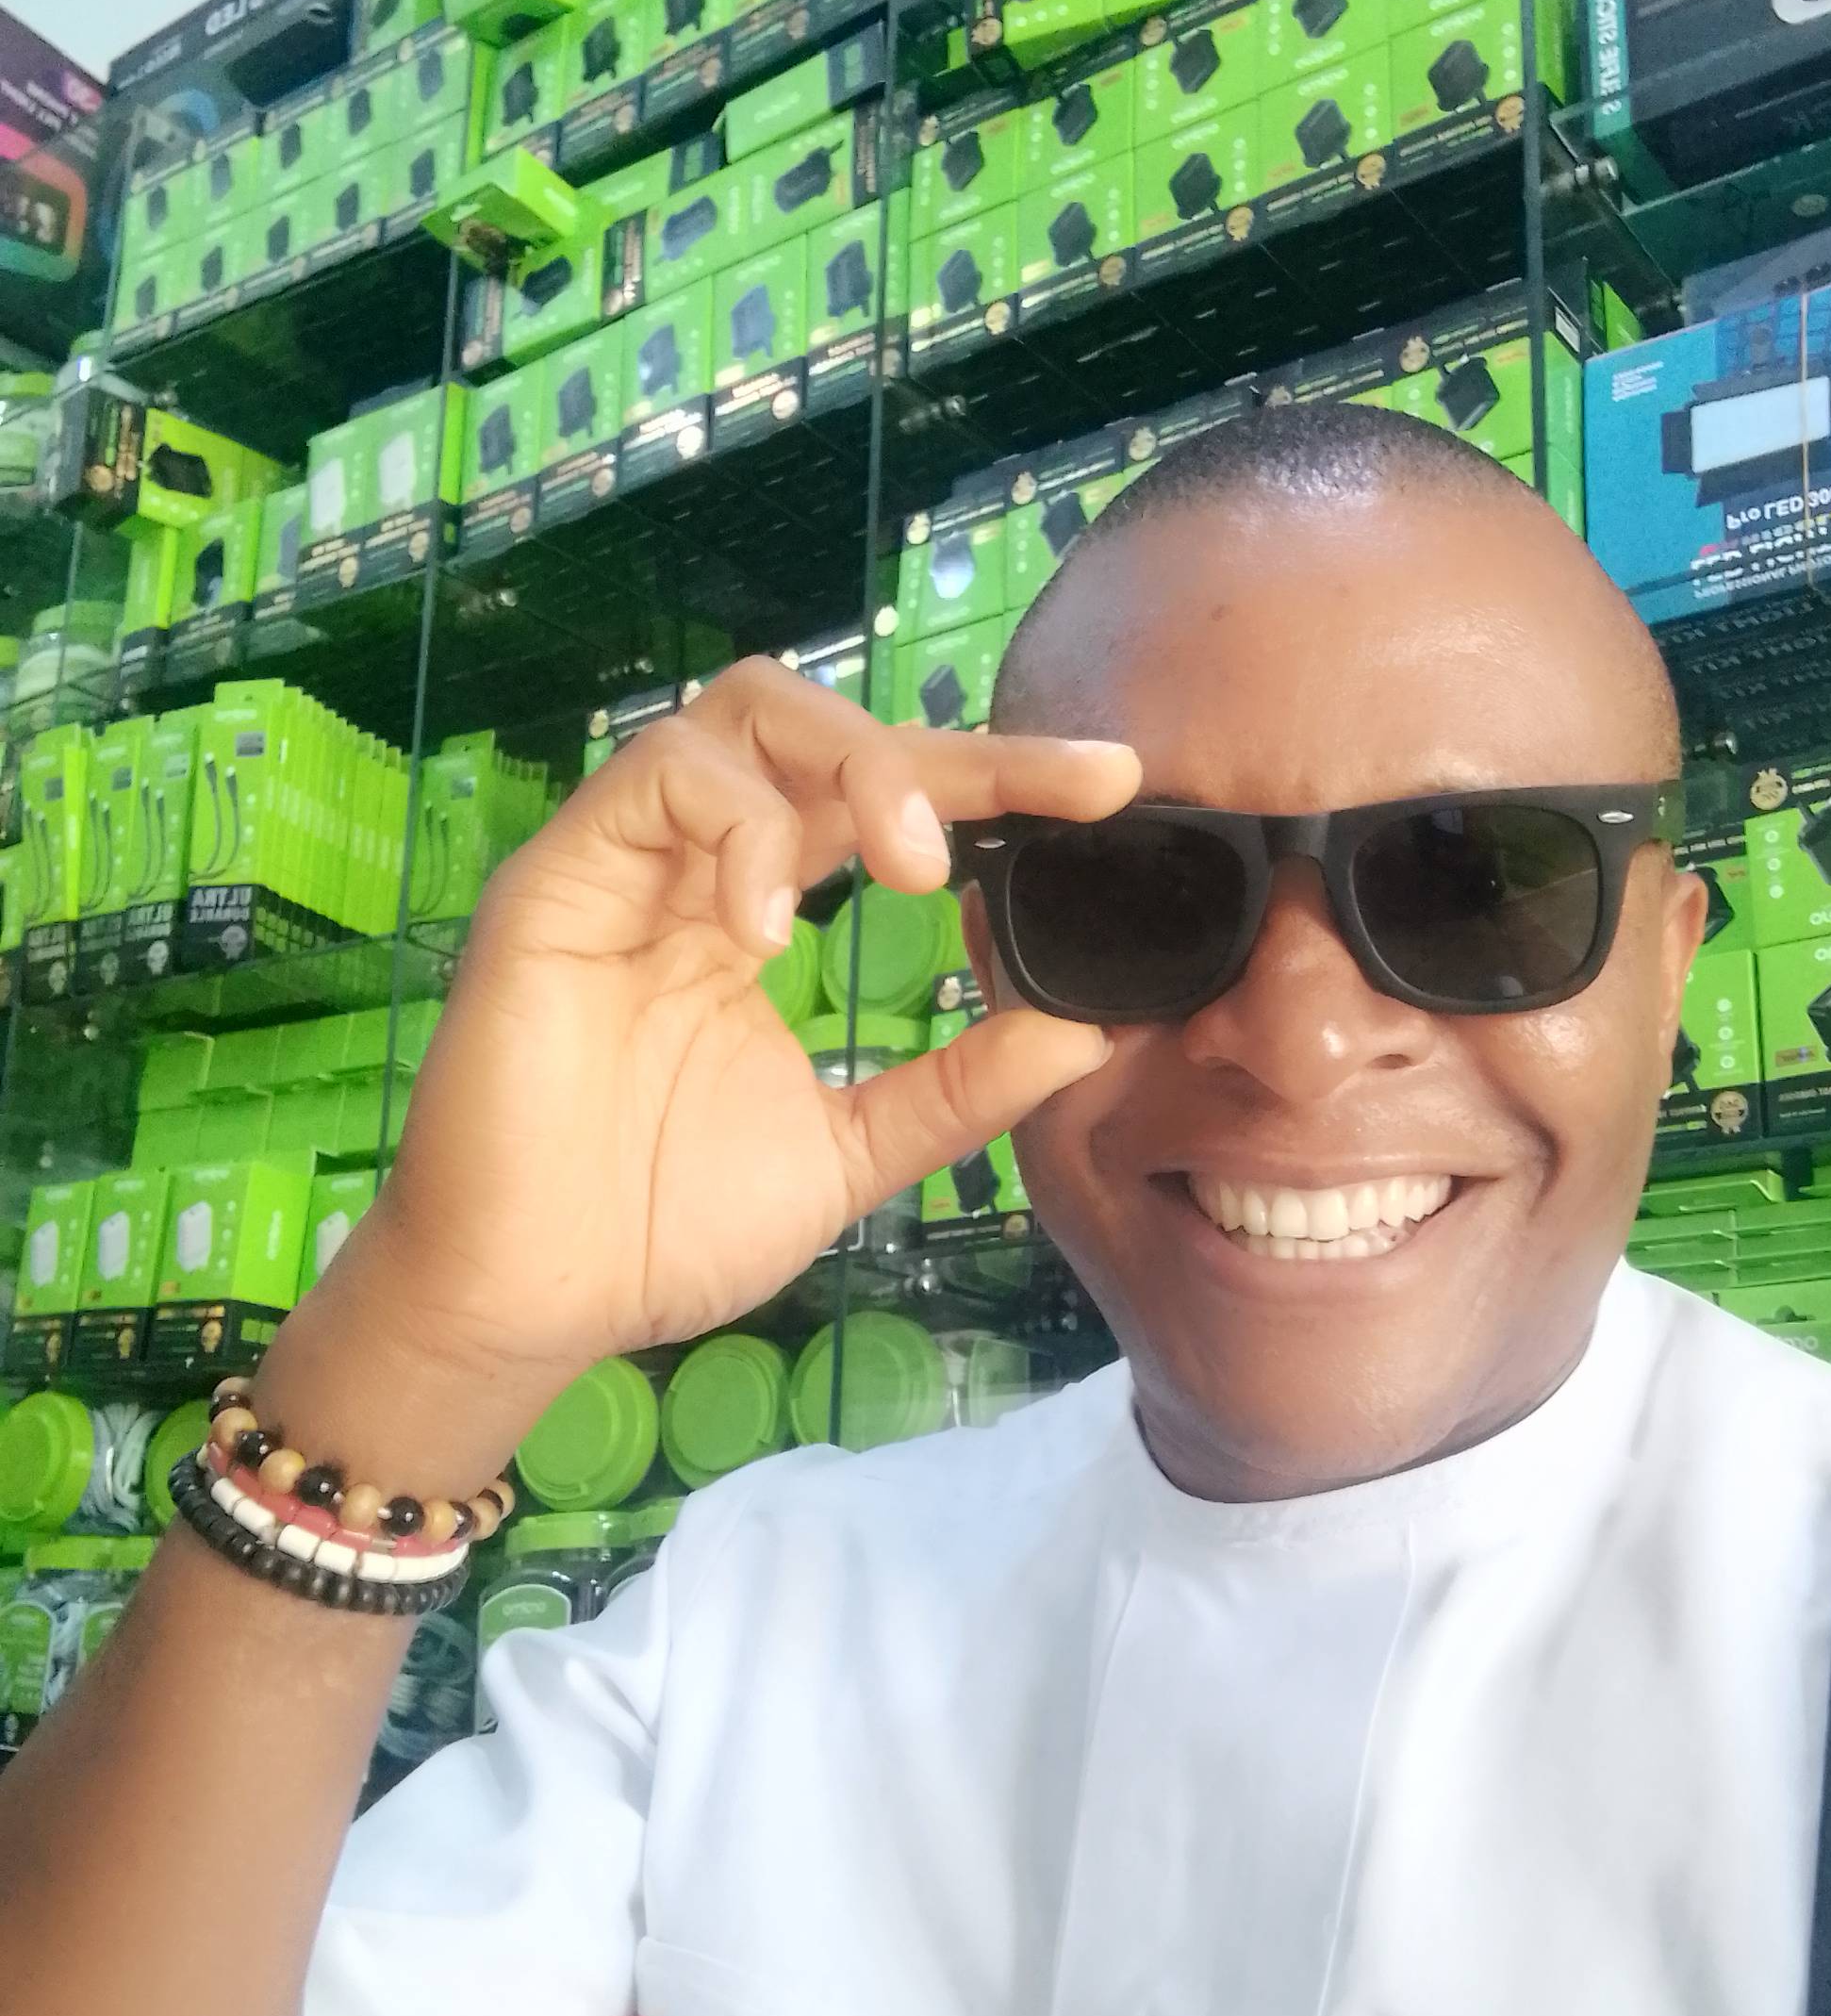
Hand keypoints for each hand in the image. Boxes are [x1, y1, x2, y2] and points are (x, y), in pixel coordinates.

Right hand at [286, 662, 1137, 1466]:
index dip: (999, 775)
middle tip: (1044, 801)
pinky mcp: (556, 881)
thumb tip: (1086, 1032)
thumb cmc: (663, 1227)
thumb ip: (956, 1089)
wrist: (534, 1301)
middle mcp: (693, 868)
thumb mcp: (851, 1154)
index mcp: (758, 914)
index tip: (1113, 783)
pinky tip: (767, 927)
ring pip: (737, 714)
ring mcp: (623, 864)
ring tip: (911, 868)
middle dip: (946, 747)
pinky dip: (738, 828)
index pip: (884, 801)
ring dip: (850, 767)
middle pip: (820, 725)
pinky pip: (655, 779)